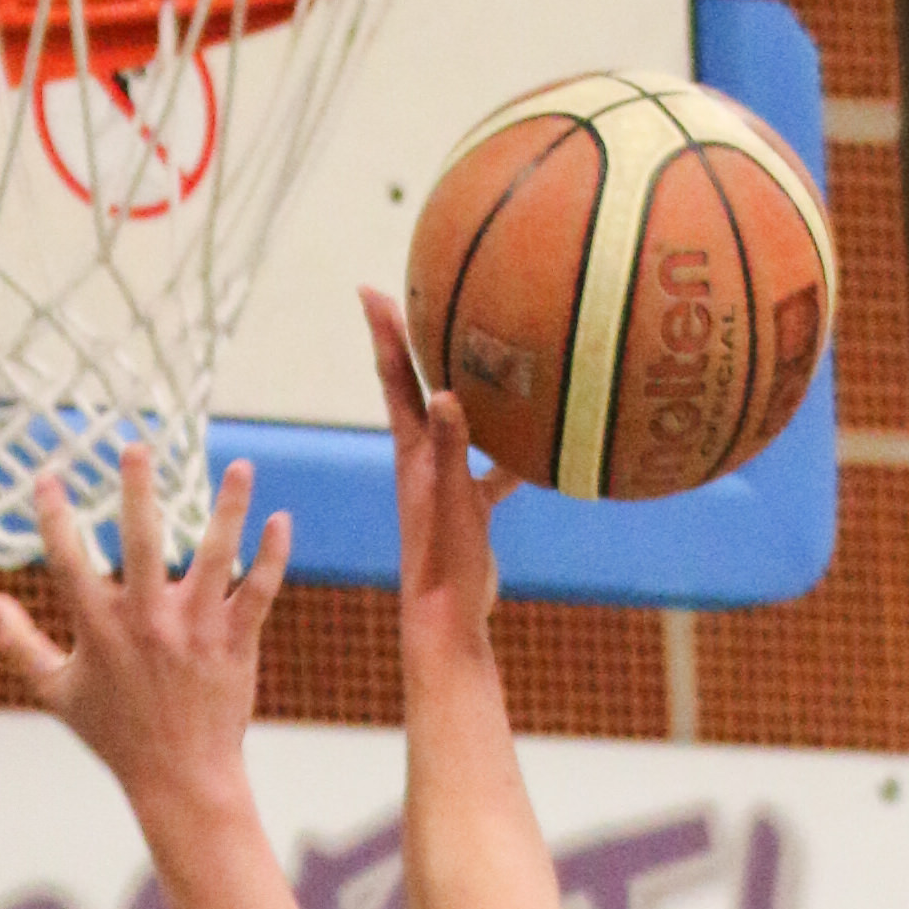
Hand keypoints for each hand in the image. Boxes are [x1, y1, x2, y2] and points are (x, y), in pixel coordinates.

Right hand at [0, 442, 287, 797]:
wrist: (181, 780)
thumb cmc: (116, 735)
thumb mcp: (57, 693)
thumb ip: (20, 646)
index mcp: (101, 631)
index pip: (70, 563)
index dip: (54, 519)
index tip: (47, 478)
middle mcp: (149, 625)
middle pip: (144, 545)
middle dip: (139, 493)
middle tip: (137, 447)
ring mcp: (197, 632)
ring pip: (216, 559)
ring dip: (229, 509)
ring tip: (240, 465)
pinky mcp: (236, 644)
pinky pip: (259, 593)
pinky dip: (272, 557)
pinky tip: (279, 520)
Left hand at [366, 286, 505, 641]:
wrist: (446, 620)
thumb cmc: (444, 561)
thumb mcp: (451, 498)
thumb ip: (450, 447)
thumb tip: (443, 394)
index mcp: (413, 450)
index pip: (394, 378)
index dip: (382, 332)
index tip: (369, 288)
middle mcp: (424, 459)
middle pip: (419, 387)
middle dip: (418, 342)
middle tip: (422, 298)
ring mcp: (445, 483)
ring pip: (458, 424)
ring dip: (469, 393)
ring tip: (490, 358)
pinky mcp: (467, 508)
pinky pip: (490, 468)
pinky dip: (510, 455)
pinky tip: (540, 448)